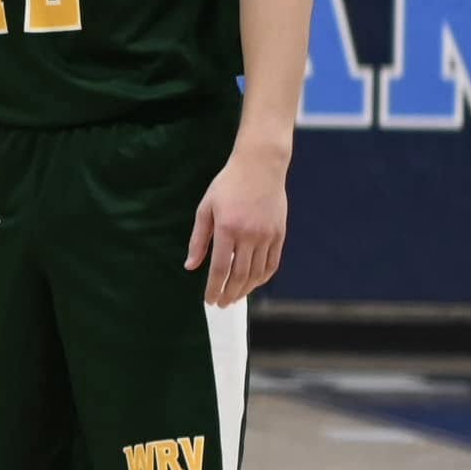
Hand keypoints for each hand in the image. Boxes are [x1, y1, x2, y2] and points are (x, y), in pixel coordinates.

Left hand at [185, 147, 287, 305]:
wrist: (260, 166)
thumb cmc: (228, 185)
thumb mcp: (206, 208)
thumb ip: (198, 239)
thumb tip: (190, 266)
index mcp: (227, 228)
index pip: (219, 268)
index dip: (214, 288)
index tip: (210, 300)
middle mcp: (249, 234)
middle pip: (239, 275)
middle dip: (229, 293)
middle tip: (222, 303)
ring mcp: (267, 235)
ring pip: (257, 273)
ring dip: (246, 290)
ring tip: (235, 297)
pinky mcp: (279, 233)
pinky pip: (273, 263)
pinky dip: (263, 278)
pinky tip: (253, 284)